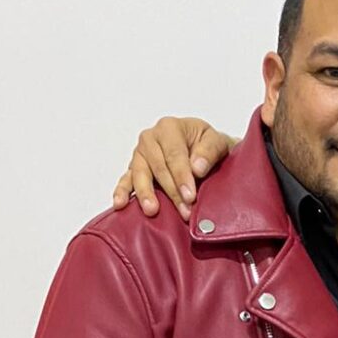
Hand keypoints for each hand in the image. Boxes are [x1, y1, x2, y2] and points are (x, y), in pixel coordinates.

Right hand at [111, 117, 236, 220]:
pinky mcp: (134, 168)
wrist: (202, 148)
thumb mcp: (217, 142)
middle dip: (171, 191)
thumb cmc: (207, 144)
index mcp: (169, 127)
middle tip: (184, 210)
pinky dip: (122, 191)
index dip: (182, 176)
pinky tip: (120, 204)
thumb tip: (197, 168)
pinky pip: (126, 180)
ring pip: (140, 174)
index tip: (190, 196)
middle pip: (158, 167)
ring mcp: (140, 153)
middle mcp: (150, 138)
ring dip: (146, 194)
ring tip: (152, 210)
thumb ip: (210, 151)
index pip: (174, 154)